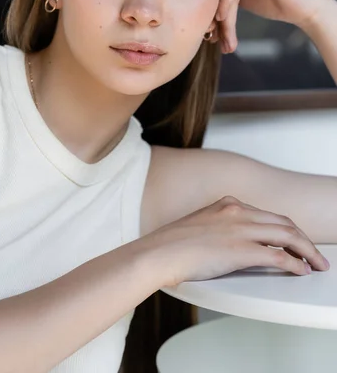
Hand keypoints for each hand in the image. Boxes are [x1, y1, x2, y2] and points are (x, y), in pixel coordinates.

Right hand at [145, 196, 329, 286]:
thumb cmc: (172, 245)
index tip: (294, 240)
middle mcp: (237, 211)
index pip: (268, 214)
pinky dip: (295, 263)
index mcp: (227, 204)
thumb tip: (236, 244)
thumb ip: (222, 228)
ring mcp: (240, 229)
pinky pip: (279, 256)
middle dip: (303, 239)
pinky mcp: (241, 250)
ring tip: (315, 263)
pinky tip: (300, 270)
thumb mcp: (201, 226)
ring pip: (287, 235)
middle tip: (313, 254)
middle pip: (283, 222)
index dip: (286, 229)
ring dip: (307, 251)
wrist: (158, 253)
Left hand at [213, 0, 329, 53]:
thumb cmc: (271, 1)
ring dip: (222, 17)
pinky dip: (227, 4)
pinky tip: (223, 20)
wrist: (303, 8)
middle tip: (212, 39)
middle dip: (213, 14)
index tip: (206, 33)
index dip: (206, 6)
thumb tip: (188, 3)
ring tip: (224, 40)